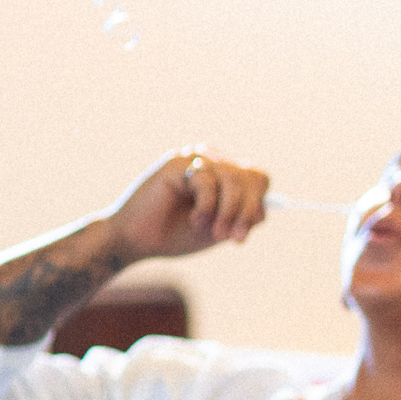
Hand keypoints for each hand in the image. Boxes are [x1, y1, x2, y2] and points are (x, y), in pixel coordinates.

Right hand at [104, 147, 269, 261]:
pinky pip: (207, 180)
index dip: (256, 205)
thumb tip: (262, 209)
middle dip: (245, 211)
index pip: (258, 178)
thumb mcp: (220, 230)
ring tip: (214, 232)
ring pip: (232, 178)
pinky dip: (207, 206)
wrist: (138, 240)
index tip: (240, 237)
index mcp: (226, 175)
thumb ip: (243, 218)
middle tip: (233, 238)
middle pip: (250, 176)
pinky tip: (194, 220)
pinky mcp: (175, 163)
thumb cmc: (178, 234)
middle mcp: (212, 161)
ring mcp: (193, 159)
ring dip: (228, 211)